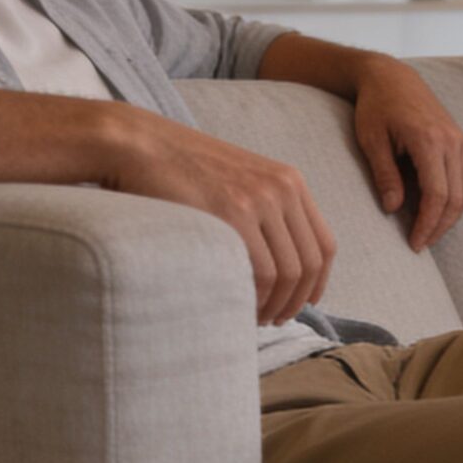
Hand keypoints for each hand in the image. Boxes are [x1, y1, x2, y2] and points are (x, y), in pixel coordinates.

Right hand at [106, 109, 336, 324]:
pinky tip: (240, 305)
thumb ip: (262, 210)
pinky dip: (255, 298)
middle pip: (308, 264)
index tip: (306, 302)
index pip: (324, 244)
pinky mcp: (232, 213)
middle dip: (295, 301)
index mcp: (288, 180)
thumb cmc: (179, 167)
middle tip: (275, 319)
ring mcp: (258, 199)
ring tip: (255, 317)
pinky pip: (260, 272)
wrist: (138, 144)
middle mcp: (281, 188)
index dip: (318, 282)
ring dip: (275, 305)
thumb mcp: (237, 179)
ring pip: (287, 273)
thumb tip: (276, 261)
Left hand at [348, 56, 462, 248]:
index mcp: (429, 140)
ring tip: (427, 233)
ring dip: (449, 218)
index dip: (427, 224)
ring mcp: (461, 141)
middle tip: (419, 244)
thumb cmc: (376, 107)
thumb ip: (384, 175)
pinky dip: (453, 201)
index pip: (437, 194)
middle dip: (439, 227)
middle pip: (457, 198)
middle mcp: (452, 141)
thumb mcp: (371, 140)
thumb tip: (393, 209)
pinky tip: (434, 212)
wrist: (392, 77)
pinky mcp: (461, 142)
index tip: (414, 243)